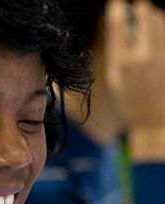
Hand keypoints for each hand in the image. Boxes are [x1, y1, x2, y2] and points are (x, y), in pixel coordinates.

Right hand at [105, 0, 164, 159]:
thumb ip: (116, 52)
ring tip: (147, 16)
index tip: (116, 3)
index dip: (117, 8)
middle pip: (144, 16)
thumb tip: (120, 28)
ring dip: (152, 16)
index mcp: (123, 62)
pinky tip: (157, 33)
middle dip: (139, 9)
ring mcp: (162, 56)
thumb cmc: (131, 103)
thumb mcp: (114, 79)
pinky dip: (161, 28)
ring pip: (160, 22)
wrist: (155, 122)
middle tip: (134, 7)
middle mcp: (144, 55)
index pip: (117, 24)